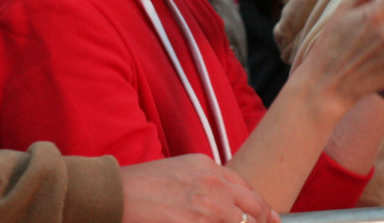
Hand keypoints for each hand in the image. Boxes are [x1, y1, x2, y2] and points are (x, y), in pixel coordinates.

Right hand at [121, 155, 278, 222]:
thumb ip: (204, 181)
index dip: (260, 207)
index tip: (268, 217)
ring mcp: (210, 211)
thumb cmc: (138, 185)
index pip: (247, 189)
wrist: (115, 195)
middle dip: (264, 221)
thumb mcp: (177, 170)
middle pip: (255, 209)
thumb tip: (222, 199)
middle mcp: (214, 186)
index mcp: (208, 167)